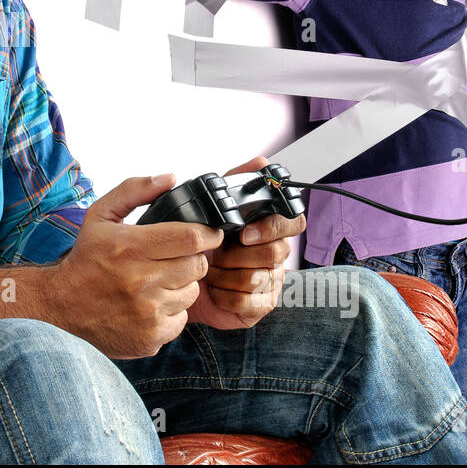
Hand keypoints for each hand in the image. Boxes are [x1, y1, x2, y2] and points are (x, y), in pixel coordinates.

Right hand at [51, 173, 222, 358]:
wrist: (60, 307)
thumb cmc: (85, 259)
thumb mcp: (100, 215)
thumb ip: (134, 190)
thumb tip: (170, 178)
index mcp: (131, 247)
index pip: (191, 238)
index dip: (208, 234)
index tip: (210, 235)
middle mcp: (141, 281)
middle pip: (197, 266)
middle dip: (193, 259)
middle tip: (175, 259)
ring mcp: (147, 312)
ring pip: (192, 293)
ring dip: (181, 285)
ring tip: (157, 282)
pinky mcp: (150, 337)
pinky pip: (181, 319)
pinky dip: (171, 312)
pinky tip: (150, 304)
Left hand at [184, 156, 304, 330]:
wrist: (174, 281)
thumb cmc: (196, 244)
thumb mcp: (211, 209)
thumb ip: (235, 183)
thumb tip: (261, 161)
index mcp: (266, 229)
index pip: (293, 221)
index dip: (272, 227)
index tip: (245, 232)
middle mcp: (273, 254)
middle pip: (276, 251)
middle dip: (239, 253)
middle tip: (217, 252)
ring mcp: (269, 281)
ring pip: (258, 277)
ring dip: (225, 274)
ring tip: (209, 270)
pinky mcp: (259, 306)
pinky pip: (248, 301)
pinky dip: (224, 295)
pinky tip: (213, 290)